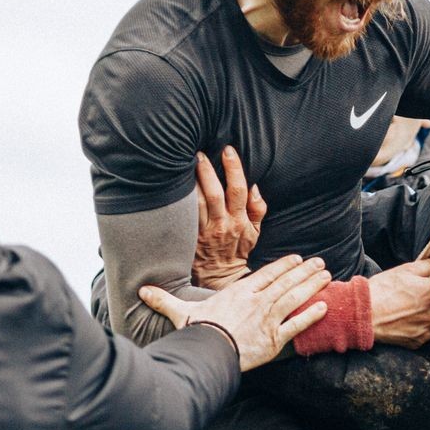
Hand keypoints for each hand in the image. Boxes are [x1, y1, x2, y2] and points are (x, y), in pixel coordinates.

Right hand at [140, 255, 328, 370]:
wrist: (209, 352)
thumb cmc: (198, 332)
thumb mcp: (181, 312)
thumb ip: (165, 300)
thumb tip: (142, 291)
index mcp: (240, 293)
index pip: (267, 274)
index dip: (284, 265)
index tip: (297, 258)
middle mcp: (259, 301)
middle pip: (286, 282)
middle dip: (305, 271)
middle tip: (320, 262)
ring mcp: (269, 319)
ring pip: (295, 298)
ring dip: (313, 286)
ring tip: (327, 276)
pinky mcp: (275, 339)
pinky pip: (298, 325)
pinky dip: (312, 315)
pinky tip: (325, 306)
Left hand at [191, 148, 265, 288]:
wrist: (219, 278)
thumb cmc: (237, 251)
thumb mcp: (255, 233)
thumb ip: (257, 210)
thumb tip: (255, 188)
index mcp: (239, 221)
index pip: (238, 190)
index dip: (234, 168)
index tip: (228, 150)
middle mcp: (222, 225)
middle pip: (214, 193)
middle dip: (207, 171)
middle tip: (199, 153)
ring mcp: (204, 232)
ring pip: (196, 202)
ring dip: (191, 182)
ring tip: (183, 163)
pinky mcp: (189, 237)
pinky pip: (184, 216)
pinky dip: (179, 200)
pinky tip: (172, 185)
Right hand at [369, 258, 429, 347]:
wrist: (362, 315)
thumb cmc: (382, 290)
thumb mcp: (405, 270)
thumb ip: (428, 265)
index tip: (423, 282)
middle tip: (412, 296)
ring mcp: (427, 329)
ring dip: (425, 314)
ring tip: (406, 309)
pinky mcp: (418, 341)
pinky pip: (424, 332)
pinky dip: (417, 327)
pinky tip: (404, 320)